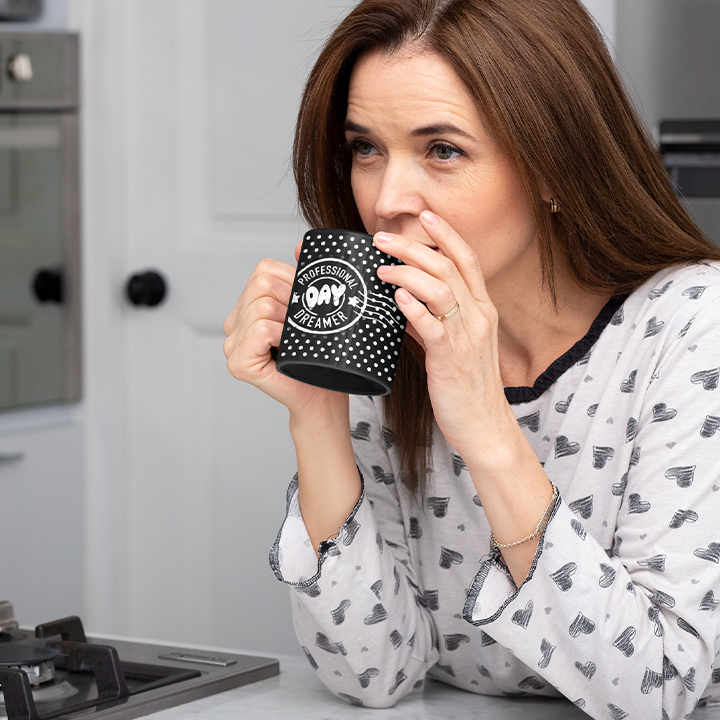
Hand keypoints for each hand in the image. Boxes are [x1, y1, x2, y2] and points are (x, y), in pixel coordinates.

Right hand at [222, 244, 345, 421]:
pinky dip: (281, 335)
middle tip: (304, 327)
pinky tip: (288, 349)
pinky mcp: (238, 362)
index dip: (293, 282)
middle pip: (263, 286)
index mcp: (247, 306)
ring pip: (263, 306)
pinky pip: (261, 329)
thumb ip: (303, 276)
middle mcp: (234, 323)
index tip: (308, 306)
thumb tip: (303, 245)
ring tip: (297, 340)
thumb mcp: (312, 309)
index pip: (265, 270)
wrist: (323, 395)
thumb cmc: (319, 355)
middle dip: (292, 302)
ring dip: (290, 322)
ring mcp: (232, 344)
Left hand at [374, 211, 516, 462]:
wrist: (484, 427)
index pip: (467, 260)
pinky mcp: (451, 360)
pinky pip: (432, 326)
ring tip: (380, 268)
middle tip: (382, 238)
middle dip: (413, 246)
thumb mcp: (454, 346)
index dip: (447, 234)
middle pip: (448, 267)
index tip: (425, 215)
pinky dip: (413, 307)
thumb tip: (402, 299)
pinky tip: (395, 296)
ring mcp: (467, 338)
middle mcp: (479, 318)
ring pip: (440, 289)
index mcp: (482, 311)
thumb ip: (431, 320)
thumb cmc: (467, 386)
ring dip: (407, 272)